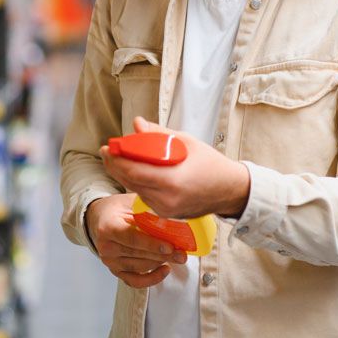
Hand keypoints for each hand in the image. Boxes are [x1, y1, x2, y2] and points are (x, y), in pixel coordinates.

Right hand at [85, 193, 186, 287]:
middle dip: (163, 254)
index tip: (169, 246)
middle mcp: (106, 246)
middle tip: (181, 253)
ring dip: (160, 262)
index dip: (151, 244)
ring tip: (177, 256)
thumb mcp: (131, 202)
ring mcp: (110, 261)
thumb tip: (171, 214)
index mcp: (108, 227)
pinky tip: (165, 269)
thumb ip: (147, 209)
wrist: (101, 218)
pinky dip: (152, 278)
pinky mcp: (116, 270)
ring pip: (140, 267)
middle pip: (138, 254)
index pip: (131, 238)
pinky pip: (135, 281)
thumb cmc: (118, 209)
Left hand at [101, 116, 250, 219]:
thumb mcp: (186, 142)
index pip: (133, 171)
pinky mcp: (166, 213)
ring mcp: (166, 209)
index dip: (116, 160)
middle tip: (107, 151)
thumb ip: (158, 134)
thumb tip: (137, 124)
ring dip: (124, 174)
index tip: (108, 147)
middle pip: (130, 181)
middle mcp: (166, 198)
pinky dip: (137, 183)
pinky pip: (144, 196)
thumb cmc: (210, 164)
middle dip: (115, 165)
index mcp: (171, 180)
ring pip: (135, 189)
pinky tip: (134, 171)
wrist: (230, 190)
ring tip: (118, 158)